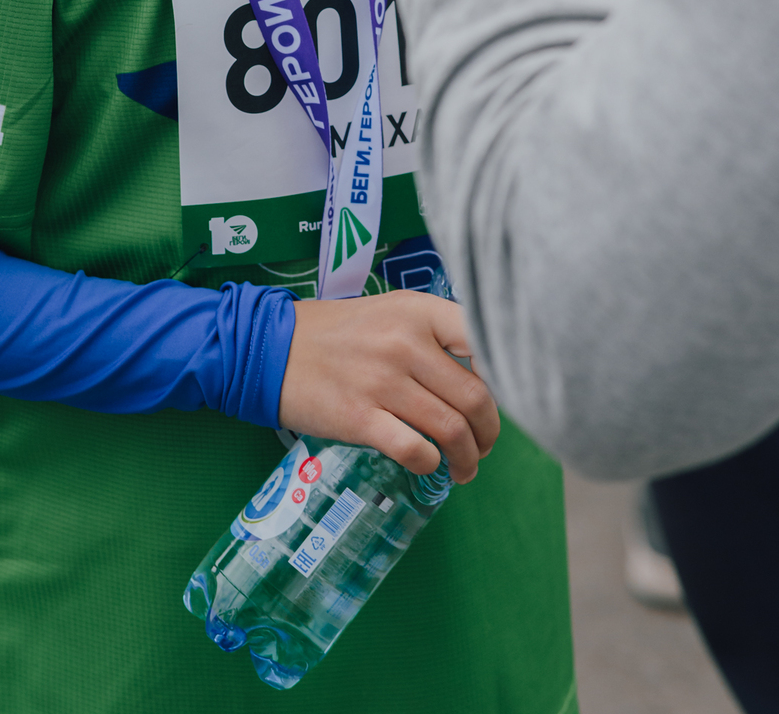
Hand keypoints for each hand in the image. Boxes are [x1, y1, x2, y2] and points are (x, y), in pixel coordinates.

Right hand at [278, 291, 499, 483]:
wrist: (273, 348)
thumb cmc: (339, 332)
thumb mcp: (390, 312)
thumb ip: (435, 334)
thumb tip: (483, 373)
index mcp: (418, 311)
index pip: (483, 339)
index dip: (504, 376)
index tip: (503, 398)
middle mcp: (405, 343)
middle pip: (475, 396)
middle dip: (489, 431)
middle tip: (484, 444)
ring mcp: (383, 381)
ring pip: (451, 429)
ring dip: (468, 458)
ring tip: (465, 466)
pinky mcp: (360, 418)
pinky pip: (415, 450)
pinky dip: (432, 465)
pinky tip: (430, 466)